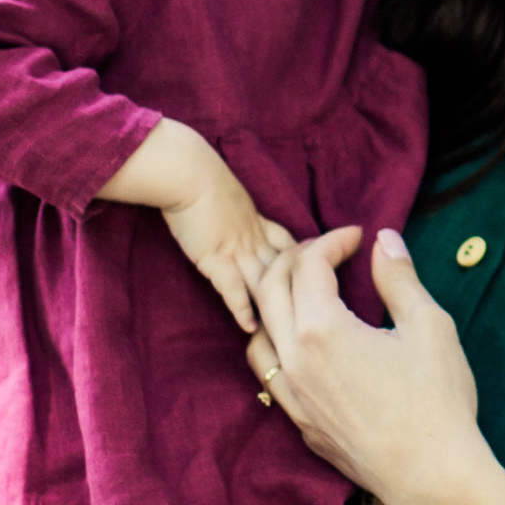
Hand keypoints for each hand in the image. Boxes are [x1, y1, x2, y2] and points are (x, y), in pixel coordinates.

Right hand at [148, 136, 299, 335]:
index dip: (304, 262)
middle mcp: (254, 238)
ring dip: (275, 306)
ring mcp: (236, 250)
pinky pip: (232, 288)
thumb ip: (237, 212)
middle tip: (317, 313)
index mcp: (258, 222)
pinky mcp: (215, 258)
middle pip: (284, 268)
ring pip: (264, 281)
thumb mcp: (229, 195)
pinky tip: (250, 327)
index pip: (289, 246)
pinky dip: (241, 309)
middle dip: (301, 289)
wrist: (187, 172)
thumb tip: (233, 218)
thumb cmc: (200, 176)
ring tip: (286, 331)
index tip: (317, 276)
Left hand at [250, 225, 487, 504]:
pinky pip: (270, 374)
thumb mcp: (428, 326)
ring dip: (276, 304)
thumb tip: (385, 241)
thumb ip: (399, 279)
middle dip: (297, 259)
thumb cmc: (437, 402)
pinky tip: (308, 345)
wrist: (432, 477)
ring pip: (258, 335)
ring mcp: (292, 396)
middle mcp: (293, 360)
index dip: (333, 241)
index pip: (308, 264)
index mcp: (321, 329)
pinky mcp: (301, 424)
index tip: (359, 238)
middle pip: (269, 290)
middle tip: (331, 253)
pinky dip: (279, 345)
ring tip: (309, 294)